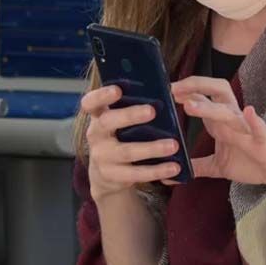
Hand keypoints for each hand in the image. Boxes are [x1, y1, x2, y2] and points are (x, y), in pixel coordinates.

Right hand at [80, 85, 181, 201]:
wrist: (106, 174)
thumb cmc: (121, 136)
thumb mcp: (121, 120)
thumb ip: (134, 106)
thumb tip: (168, 91)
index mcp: (99, 115)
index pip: (91, 102)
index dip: (101, 95)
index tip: (117, 90)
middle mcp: (96, 135)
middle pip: (108, 122)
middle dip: (129, 115)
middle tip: (152, 111)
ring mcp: (102, 156)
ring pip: (126, 151)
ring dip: (152, 148)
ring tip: (173, 145)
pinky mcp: (112, 176)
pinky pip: (136, 173)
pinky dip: (157, 170)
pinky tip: (175, 167)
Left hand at [171, 77, 265, 193]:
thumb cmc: (255, 163)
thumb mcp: (219, 167)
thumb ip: (197, 166)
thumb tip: (169, 175)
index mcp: (223, 123)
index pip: (202, 99)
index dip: (182, 92)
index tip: (160, 90)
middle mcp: (234, 121)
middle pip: (217, 91)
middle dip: (196, 86)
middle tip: (172, 90)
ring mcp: (249, 130)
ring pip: (229, 112)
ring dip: (209, 108)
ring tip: (189, 106)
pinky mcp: (264, 143)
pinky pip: (260, 129)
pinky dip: (254, 121)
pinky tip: (248, 112)